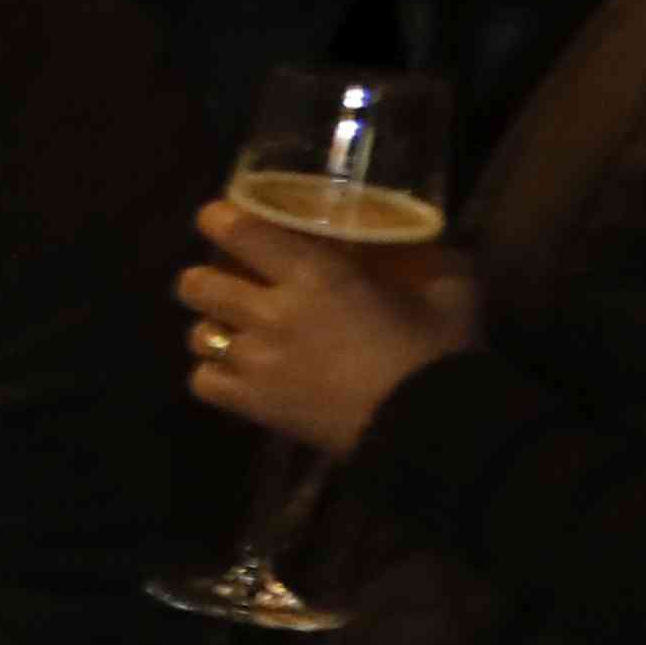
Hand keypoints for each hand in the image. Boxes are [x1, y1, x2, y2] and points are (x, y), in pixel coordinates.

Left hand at [183, 193, 474, 451]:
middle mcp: (271, 312)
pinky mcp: (254, 404)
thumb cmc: (439, 351)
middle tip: (225, 281)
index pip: (239, 231)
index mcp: (314, 273)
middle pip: (196, 284)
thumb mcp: (449, 288)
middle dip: (203, 278)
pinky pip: (202, 383)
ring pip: (196, 334)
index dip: (218, 219)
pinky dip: (213, 376)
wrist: (431, 426)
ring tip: (232, 331)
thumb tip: (426, 243)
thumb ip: (429, 259)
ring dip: (211, 328)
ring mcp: (256, 362)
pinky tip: (236, 374)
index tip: (218, 218)